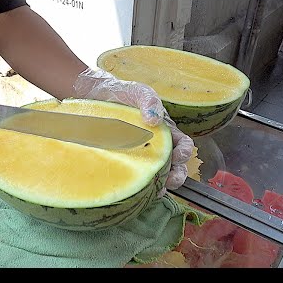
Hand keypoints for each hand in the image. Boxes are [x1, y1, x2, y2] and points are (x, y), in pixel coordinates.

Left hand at [73, 68, 194, 196]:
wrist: (97, 97)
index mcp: (165, 131)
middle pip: (175, 166)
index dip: (184, 152)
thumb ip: (149, 101)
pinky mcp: (125, 162)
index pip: (183, 144)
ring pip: (157, 175)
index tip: (179, 156)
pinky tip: (134, 188)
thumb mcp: (139, 91)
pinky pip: (134, 175)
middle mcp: (157, 146)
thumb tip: (154, 119)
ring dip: (159, 184)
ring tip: (155, 190)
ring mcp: (141, 155)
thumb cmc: (123, 93)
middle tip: (170, 180)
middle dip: (177, 175)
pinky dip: (138, 184)